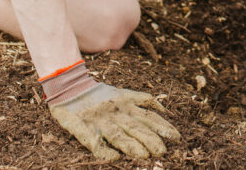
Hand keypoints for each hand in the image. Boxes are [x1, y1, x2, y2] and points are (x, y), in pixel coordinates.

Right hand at [43, 65, 179, 160]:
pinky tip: (114, 158)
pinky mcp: (84, 129)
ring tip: (145, 156)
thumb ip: (143, 100)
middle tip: (162, 151)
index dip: (163, 126)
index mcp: (126, 105)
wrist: (68, 86)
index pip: (149, 116)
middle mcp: (116, 113)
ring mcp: (100, 121)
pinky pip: (95, 143)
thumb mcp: (124, 93)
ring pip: (119, 135)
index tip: (176, 137)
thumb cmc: (99, 94)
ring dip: (132, 146)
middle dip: (150, 139)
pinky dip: (104, 151)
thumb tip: (164, 109)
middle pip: (136, 128)